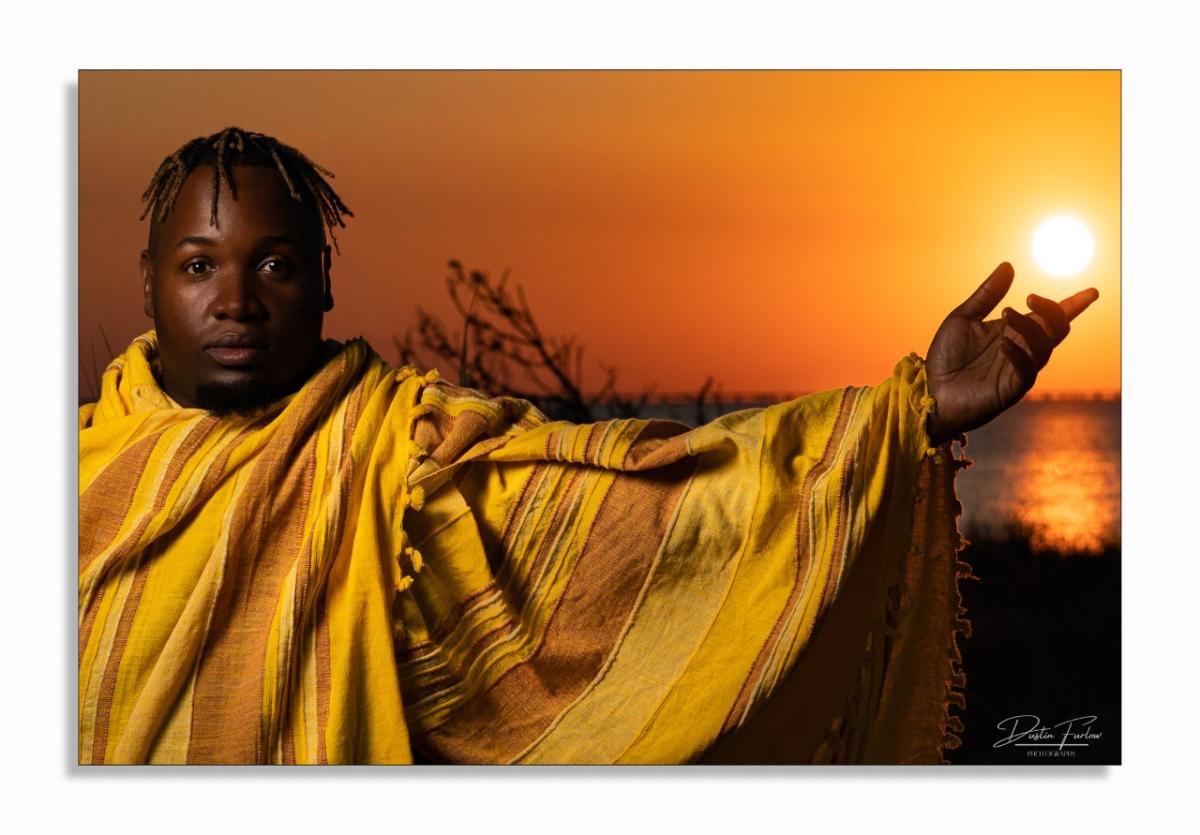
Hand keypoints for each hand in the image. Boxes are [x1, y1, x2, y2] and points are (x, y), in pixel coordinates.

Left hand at [924, 261, 1098, 444]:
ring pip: (1043, 347)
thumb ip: (986, 295)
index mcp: (1015, 332)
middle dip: (1051, 311)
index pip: (1051, 316)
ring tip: (1006, 314)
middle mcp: (1023, 350)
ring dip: (1029, 327)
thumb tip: (1008, 265)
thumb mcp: (963, 318)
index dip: (1073, 304)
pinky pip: (1027, 371)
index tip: (1091, 292)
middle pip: (1057, 329)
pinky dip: (1019, 354)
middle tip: (1029, 298)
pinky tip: (1003, 344)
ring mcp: (1019, 370)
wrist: (930, 391)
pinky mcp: (1011, 389)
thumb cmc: (946, 357)